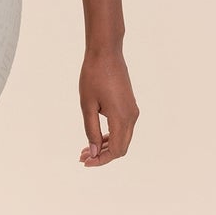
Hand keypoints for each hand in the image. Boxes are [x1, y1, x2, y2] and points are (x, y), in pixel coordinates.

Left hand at [79, 47, 137, 165]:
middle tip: (83, 157)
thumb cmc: (93, 76)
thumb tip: (94, 152)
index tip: (85, 162)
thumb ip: (90, 130)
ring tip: (86, 149)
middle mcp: (131, 117)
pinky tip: (96, 137)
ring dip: (106, 146)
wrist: (106, 53)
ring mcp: (132, 111)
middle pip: (121, 147)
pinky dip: (110, 135)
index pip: (116, 150)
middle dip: (103, 155)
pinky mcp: (130, 105)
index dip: (101, 160)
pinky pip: (123, 128)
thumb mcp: (87, 105)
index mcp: (121, 118)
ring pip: (123, 138)